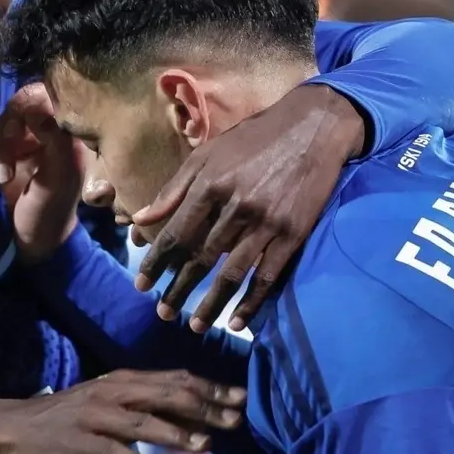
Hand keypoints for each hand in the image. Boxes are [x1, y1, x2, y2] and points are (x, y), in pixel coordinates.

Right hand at [0, 84, 83, 260]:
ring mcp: (26, 139)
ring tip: (3, 175)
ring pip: (2, 117)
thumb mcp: (58, 179)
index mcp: (70, 132)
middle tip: (7, 153)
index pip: (48, 95)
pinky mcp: (5, 148)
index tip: (21, 127)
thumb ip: (54, 142)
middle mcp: (48, 130)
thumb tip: (38, 111)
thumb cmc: (50, 212)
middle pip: (21, 102)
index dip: (29, 104)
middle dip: (9, 127)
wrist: (30, 240)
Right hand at [0, 369, 245, 453]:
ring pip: (140, 423)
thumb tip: (187, 415)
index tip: (239, 398)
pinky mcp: (76, 441)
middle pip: (163, 395)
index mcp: (120, 380)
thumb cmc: (66, 416)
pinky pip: (108, 452)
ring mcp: (92, 416)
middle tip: (235, 420)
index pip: (173, 379)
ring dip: (174, 433)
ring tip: (203, 445)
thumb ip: (142, 406)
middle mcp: (110, 392)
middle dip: (202, 407)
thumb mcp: (106, 402)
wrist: (13, 426)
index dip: (208, 388)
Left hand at [132, 85, 365, 330]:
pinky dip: (252, 302)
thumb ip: (174, 189)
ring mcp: (266, 222)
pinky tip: (237, 321)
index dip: (157, 262)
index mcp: (210, 185)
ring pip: (232, 273)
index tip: (141, 285)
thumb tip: (141, 218)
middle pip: (200, 258)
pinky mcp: (293, 233)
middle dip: (179, 289)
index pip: (176, 233)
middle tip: (162, 313)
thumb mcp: (207, 154)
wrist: (312, 127)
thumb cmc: (253, 140)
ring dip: (211, 304)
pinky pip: (268, 276)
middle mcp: (235, 206)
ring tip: (195, 326)